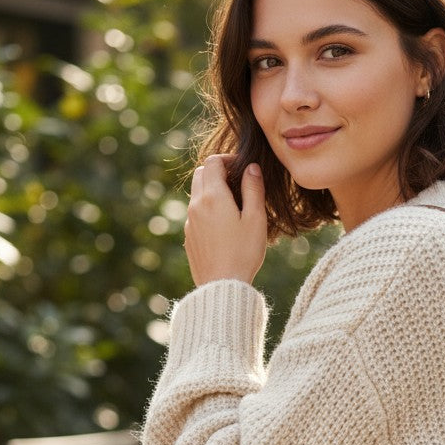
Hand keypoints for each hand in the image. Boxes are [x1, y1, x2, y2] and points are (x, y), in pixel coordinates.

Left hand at [183, 155, 267, 285]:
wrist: (222, 285)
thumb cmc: (244, 252)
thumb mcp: (256, 219)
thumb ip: (253, 189)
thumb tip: (251, 168)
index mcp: (213, 197)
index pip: (213, 162)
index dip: (228, 160)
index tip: (242, 168)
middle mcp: (196, 205)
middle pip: (201, 174)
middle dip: (217, 172)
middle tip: (237, 183)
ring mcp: (189, 221)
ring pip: (197, 194)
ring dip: (212, 191)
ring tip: (233, 206)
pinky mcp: (189, 236)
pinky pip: (195, 213)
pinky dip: (207, 209)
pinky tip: (224, 226)